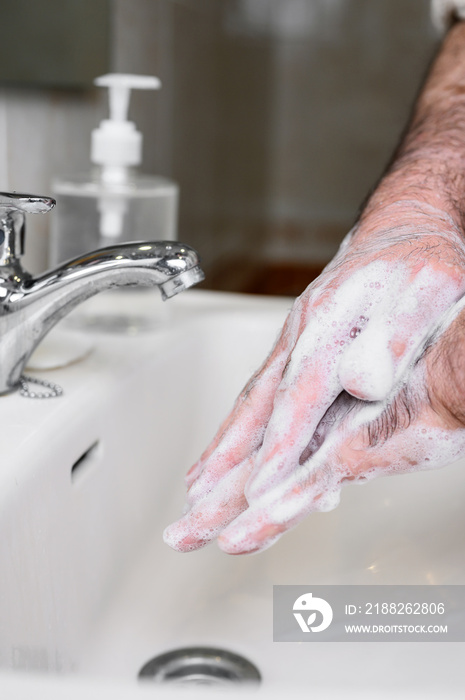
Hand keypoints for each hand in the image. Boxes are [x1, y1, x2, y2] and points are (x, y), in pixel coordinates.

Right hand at [163, 199, 464, 553]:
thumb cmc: (417, 261)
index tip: (259, 492)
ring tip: (196, 494)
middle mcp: (301, 339)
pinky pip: (263, 400)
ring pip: (251, 408)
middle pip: (256, 410)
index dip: (279, 448)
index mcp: (328, 326)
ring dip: (221, 454)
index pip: (298, 399)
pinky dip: (241, 434)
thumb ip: (395, 334)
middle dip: (224, 465)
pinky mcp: (297, 352)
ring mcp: (295, 347)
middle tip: (194, 510)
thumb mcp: (424, 290)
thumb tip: (362, 379)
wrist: (404, 232)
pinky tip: (231, 456)